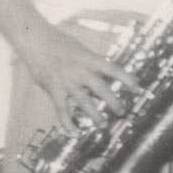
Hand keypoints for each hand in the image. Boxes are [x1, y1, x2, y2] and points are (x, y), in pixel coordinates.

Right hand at [23, 22, 139, 129]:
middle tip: (122, 112)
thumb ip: (93, 66)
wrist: (34, 39)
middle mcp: (80, 71)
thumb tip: (107, 78)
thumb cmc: (60, 43)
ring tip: (103, 125)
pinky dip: (67, 122)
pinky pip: (61, 109)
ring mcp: (66, 81)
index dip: (127, 79)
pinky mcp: (53, 89)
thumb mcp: (82, 51)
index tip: (138, 89)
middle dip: (114, 102)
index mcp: (89, 59)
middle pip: (102, 89)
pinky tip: (74, 133)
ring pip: (84, 102)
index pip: (113, 69)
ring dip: (95, 115)